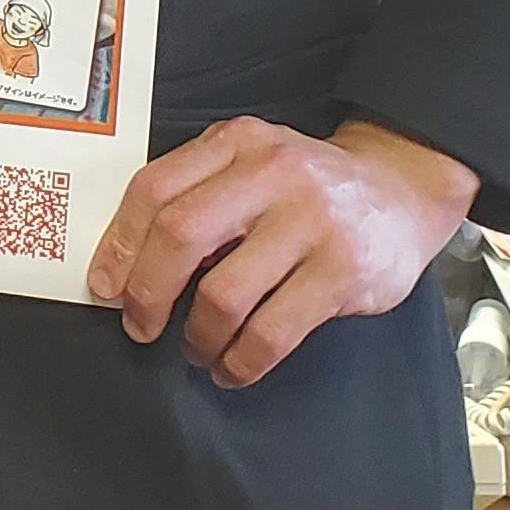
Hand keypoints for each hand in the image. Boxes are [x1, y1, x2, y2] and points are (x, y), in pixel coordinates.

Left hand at [85, 117, 478, 387]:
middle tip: (141, 327)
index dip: (119, 245)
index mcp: (238, 142)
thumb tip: (127, 264)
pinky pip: (272, 332)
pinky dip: (241, 361)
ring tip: (198, 350)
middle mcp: (273, 172)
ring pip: (223, 294)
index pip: (154, 189)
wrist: (404, 189)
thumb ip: (197, 192)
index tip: (105, 286)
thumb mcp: (252, 163)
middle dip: (147, 293)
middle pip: (179, 236)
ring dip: (198, 337)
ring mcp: (312, 221)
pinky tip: (234, 366)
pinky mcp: (343, 271)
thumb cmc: (308, 188)